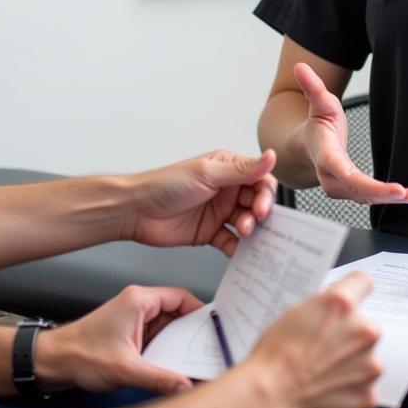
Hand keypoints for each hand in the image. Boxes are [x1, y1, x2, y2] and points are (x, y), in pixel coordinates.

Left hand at [36, 285, 200, 395]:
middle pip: (176, 312)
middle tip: (206, 348)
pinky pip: (156, 339)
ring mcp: (133, 320)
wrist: (53, 362)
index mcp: (138, 300)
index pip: (180, 296)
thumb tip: (184, 385)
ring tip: (191, 360)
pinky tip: (171, 367)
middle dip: (191, 332)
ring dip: (177, 344)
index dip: (199, 311)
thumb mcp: (125, 368)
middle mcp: (137, 306)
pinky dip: (165, 351)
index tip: (213, 327)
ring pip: (167, 327)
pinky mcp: (129, 335)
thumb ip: (158, 377)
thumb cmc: (80, 353)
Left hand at [128, 149, 276, 255]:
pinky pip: (231, 241)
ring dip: (249, 230)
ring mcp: (219, 211)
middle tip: (252, 223)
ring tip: (242, 234)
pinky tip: (237, 251)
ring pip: (246, 222)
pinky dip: (237, 248)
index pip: (259, 178)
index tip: (262, 208)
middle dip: (258, 214)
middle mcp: (226, 188)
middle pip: (256, 202)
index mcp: (227, 168)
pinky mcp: (211, 232)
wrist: (136, 211)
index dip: (265, 194)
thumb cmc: (164, 184)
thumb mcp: (207, 174)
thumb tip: (270, 156)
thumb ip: (241, 170)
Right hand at [245, 271, 380, 407]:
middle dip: (351, 334)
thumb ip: (325, 308)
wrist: (271, 398)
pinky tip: (329, 390)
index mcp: (343, 304)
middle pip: (366, 325)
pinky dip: (351, 389)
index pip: (363, 281)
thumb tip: (335, 310)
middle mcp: (363, 330)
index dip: (355, 290)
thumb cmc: (275, 356)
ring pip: (367, 357)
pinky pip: (365, 387)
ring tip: (325, 372)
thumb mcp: (296, 313)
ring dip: (353, 362)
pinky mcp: (369, 396)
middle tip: (327, 347)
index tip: (352, 298)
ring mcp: (370, 365)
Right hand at [291, 63, 407, 205]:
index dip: (365, 183)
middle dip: (381, 194)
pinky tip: (406, 197)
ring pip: (363, 198)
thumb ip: (313, 87)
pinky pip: (366, 198)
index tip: (388, 188)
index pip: (343, 172)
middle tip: (407, 195)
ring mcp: (339, 186)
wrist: (305, 146)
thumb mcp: (319, 103)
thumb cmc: (316, 124)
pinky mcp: (349, 191)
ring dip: (387, 199)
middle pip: (356, 190)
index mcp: (325, 155)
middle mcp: (331, 175)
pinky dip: (385, 199)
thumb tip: (300, 66)